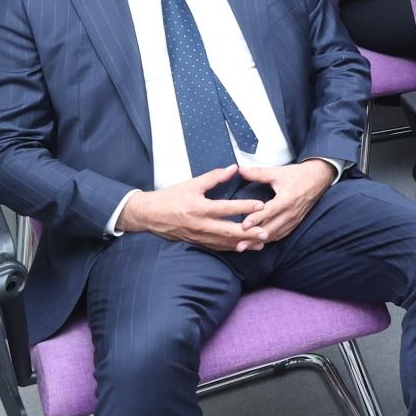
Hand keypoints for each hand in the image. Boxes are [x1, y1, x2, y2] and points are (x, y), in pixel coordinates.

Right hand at [117, 165, 269, 250]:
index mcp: (199, 208)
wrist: (149, 215)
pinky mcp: (197, 242)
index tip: (261, 205)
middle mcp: (200, 224)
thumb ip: (214, 177)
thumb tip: (234, 168)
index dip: (244, 207)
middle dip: (248, 233)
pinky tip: (243, 247)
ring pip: (224, 242)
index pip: (226, 208)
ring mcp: (198, 236)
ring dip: (243, 243)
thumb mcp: (192, 184)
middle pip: (228, 231)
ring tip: (261, 243)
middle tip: (266, 232)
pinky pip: (216, 247)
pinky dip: (231, 247)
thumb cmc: (170, 197)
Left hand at [236, 159, 333, 242]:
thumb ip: (258, 173)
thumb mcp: (278, 172)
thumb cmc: (298, 175)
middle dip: (254, 237)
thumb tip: (240, 169)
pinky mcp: (295, 223)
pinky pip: (281, 234)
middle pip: (271, 228)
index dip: (256, 218)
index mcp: (287, 198)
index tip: (243, 225)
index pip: (270, 211)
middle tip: (239, 244)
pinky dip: (269, 240)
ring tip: (244, 246)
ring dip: (259, 241)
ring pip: (275, 234)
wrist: (319, 179)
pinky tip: (258, 243)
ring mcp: (294, 219)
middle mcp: (291, 212)